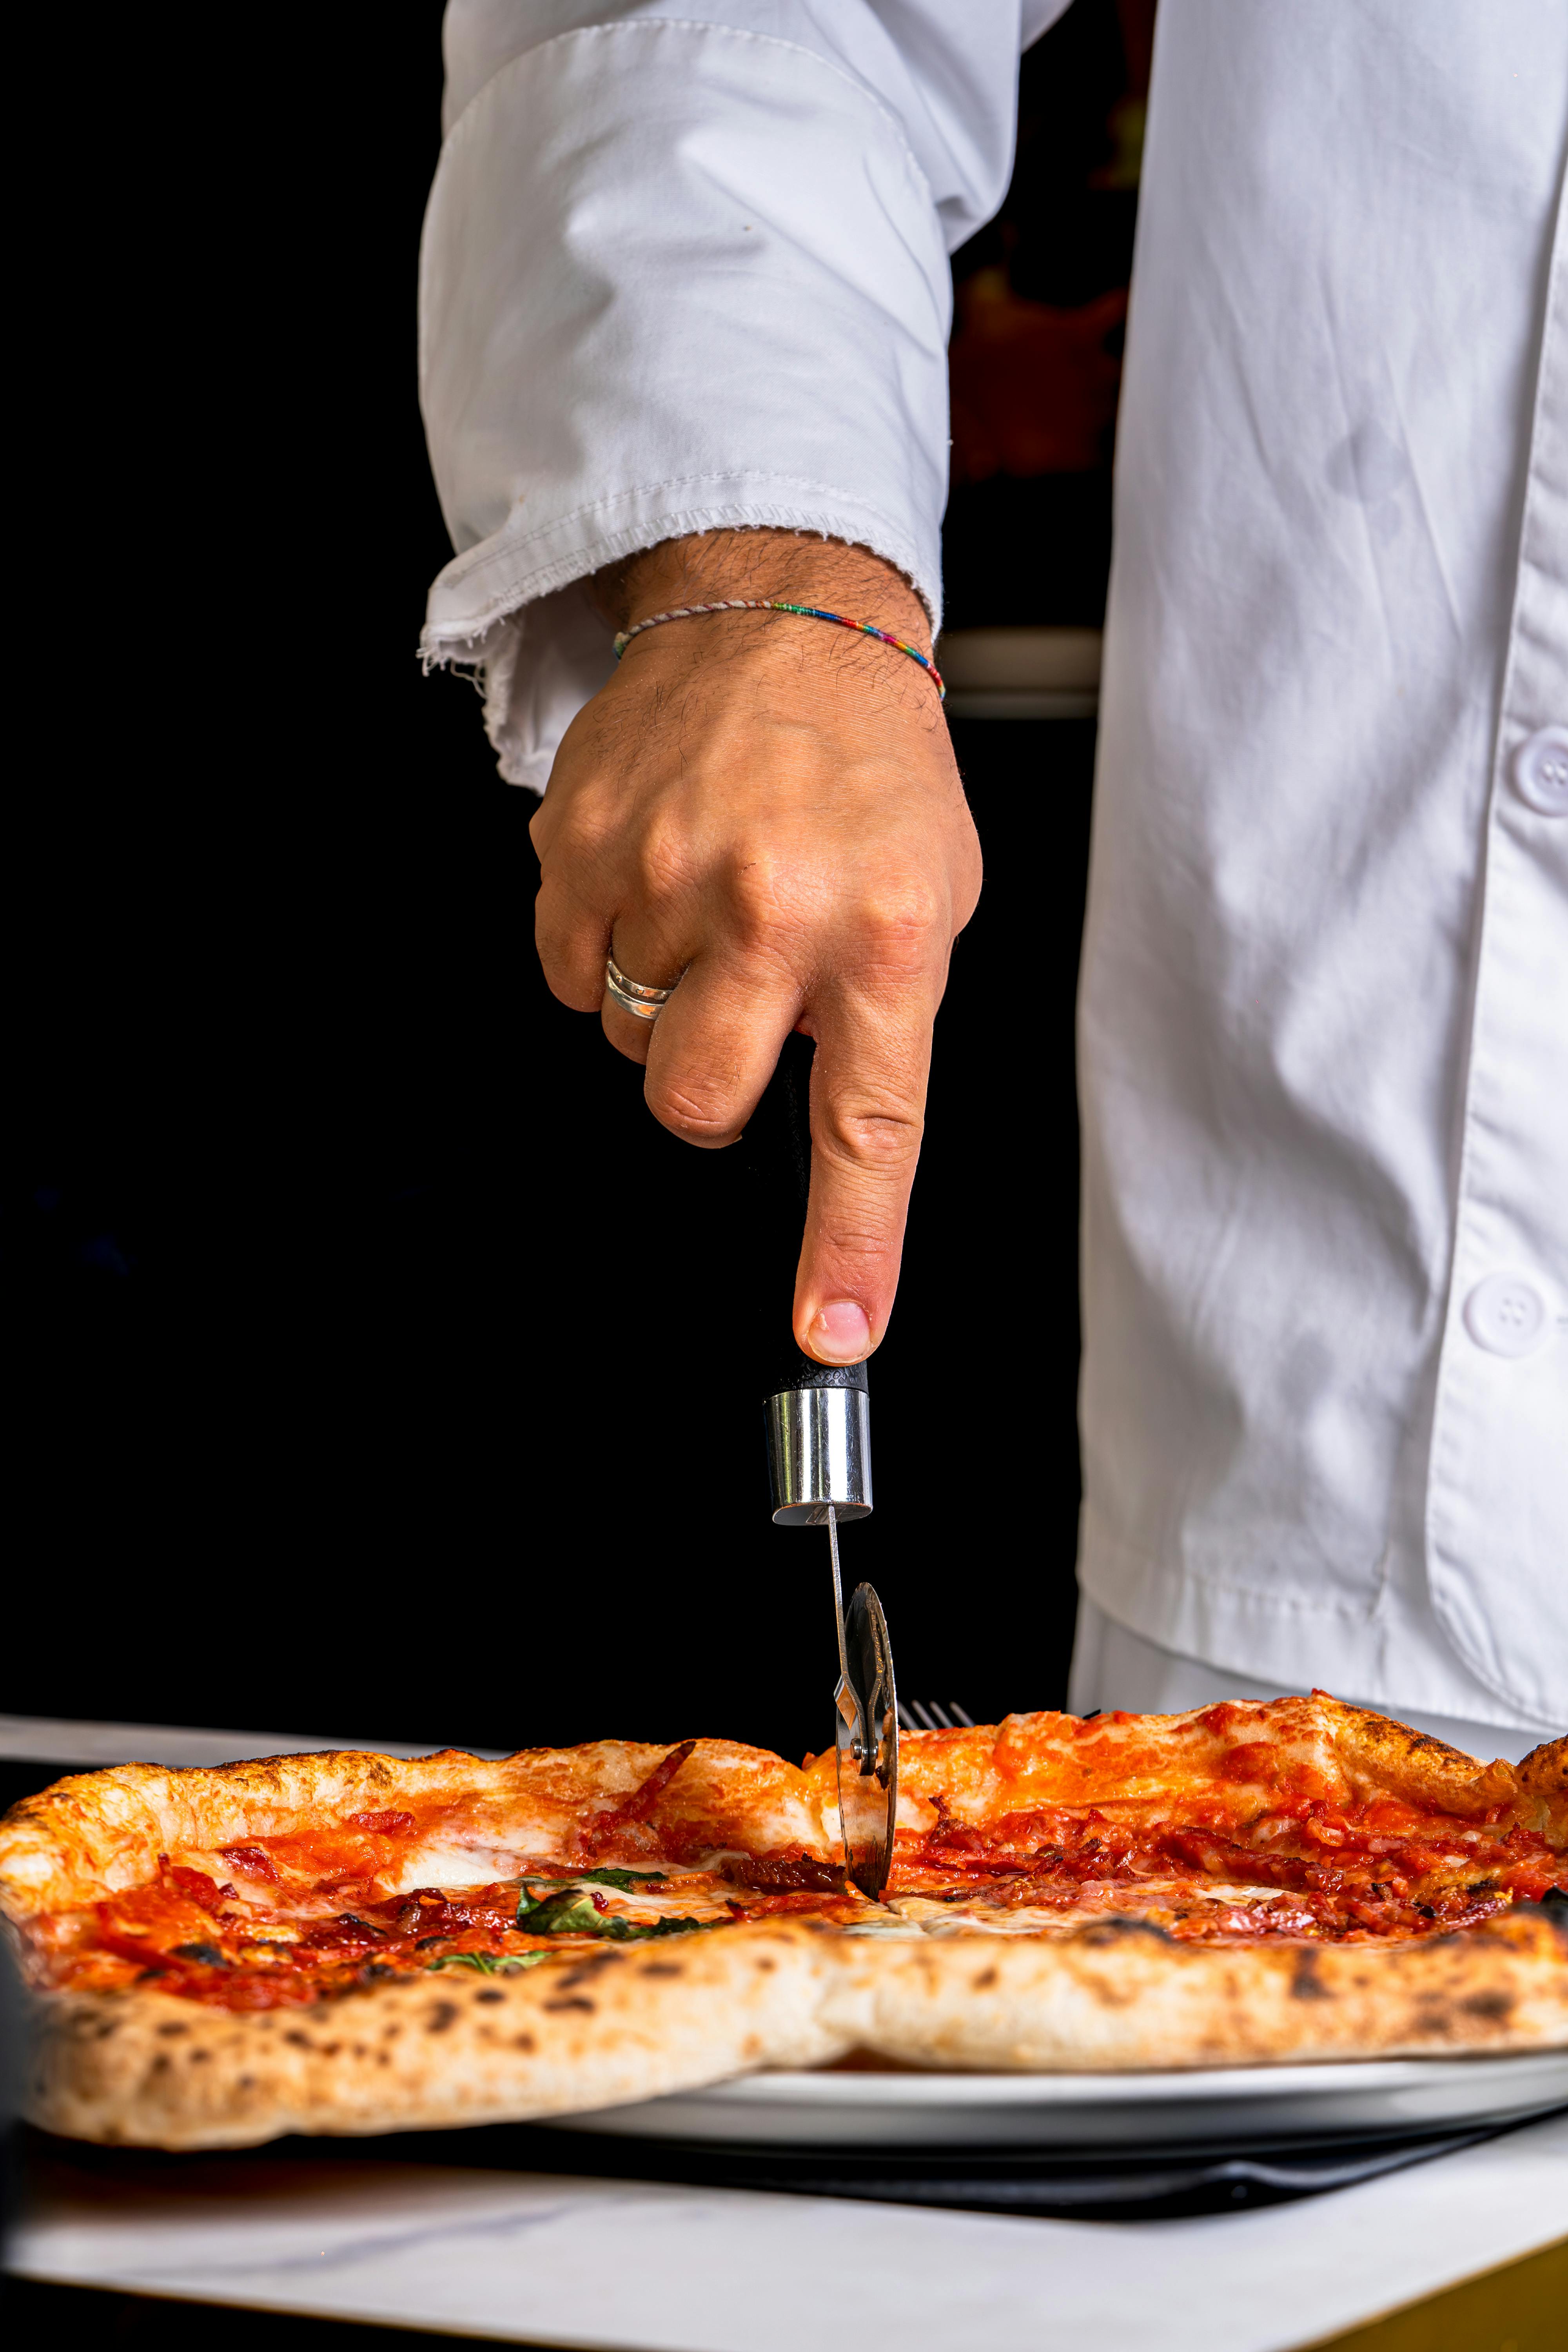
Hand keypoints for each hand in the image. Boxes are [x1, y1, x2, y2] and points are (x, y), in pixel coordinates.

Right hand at [529, 531, 981, 1363]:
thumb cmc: (872, 769)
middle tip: (740, 1014)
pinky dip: (604, 949)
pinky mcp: (579, 844)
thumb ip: (880, 1022)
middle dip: (707, 1092)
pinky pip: (564, 971)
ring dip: (662, 1001)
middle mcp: (774, 908)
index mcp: (886, 932)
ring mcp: (664, 873)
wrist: (786, 614)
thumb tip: (824, 1146)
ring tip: (710, 906)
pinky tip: (654, 882)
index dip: (846, 1248)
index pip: (869, 1130)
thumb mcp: (933, 897)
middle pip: (695, 1105)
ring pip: (623, 1038)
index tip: (831, 1336)